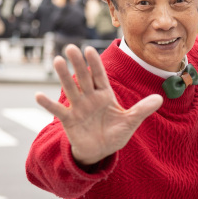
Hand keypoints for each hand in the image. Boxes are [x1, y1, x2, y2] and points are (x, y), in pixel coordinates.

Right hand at [35, 44, 162, 165]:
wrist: (100, 151)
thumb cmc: (115, 133)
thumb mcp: (130, 121)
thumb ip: (142, 109)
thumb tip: (160, 98)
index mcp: (105, 95)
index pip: (99, 76)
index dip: (95, 64)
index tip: (89, 49)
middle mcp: (90, 98)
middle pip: (83, 78)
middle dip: (78, 63)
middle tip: (70, 47)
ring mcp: (78, 108)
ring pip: (70, 89)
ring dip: (63, 76)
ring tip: (57, 61)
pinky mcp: (69, 120)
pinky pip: (58, 111)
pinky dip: (48, 104)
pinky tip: (37, 96)